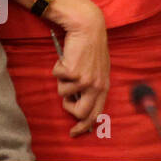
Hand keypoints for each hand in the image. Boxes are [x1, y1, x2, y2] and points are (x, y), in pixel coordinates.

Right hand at [48, 0, 109, 137]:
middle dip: (68, 107)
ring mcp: (84, 80)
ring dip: (62, 80)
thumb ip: (91, 86)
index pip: (96, 113)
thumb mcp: (96, 69)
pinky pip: (56, 77)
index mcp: (104, 85)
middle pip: (79, 112)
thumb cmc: (90, 48)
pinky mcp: (72, 72)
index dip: (85, 126)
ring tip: (70, 65)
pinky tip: (67, 56)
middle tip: (65, 98)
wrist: (88, 28)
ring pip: (63, 93)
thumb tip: (77, 104)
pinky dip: (58, 68)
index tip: (75, 132)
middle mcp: (96, 85)